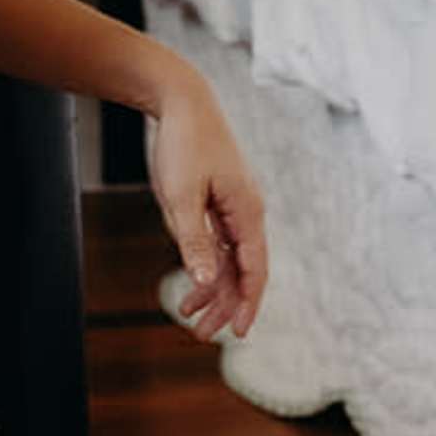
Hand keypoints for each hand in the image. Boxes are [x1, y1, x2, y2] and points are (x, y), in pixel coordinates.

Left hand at [142, 64, 267, 343]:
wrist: (182, 101)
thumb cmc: (182, 145)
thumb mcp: (181, 198)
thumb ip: (194, 242)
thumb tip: (208, 281)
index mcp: (247, 212)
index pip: (255, 269)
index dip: (249, 303)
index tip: (240, 333)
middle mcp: (247, 212)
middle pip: (243, 270)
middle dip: (225, 304)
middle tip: (203, 334)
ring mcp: (235, 207)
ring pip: (231, 259)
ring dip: (214, 289)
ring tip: (189, 316)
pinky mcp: (220, 202)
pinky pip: (220, 243)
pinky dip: (207, 265)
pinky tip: (191, 284)